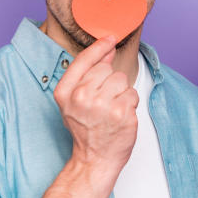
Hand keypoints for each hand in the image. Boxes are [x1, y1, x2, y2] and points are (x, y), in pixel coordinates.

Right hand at [53, 36, 138, 178]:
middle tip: (104, 103)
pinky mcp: (121, 113)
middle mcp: (82, 97)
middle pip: (107, 69)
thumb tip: (106, 50)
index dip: (99, 47)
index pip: (84, 59)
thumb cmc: (86, 130)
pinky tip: (120, 116)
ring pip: (122, 80)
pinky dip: (130, 104)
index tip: (110, 39)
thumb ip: (87, 74)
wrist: (94, 158)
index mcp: (66, 92)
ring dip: (121, 93)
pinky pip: (132, 94)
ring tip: (112, 110)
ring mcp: (102, 105)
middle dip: (110, 82)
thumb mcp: (74, 101)